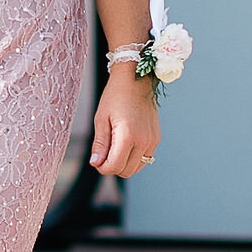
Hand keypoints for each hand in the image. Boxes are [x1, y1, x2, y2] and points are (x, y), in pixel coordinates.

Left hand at [89, 62, 159, 177]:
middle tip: (102, 154)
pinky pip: (145, 159)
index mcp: (128, 135)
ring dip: (123, 164)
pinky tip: (124, 145)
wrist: (135, 80)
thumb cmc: (115, 96)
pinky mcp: (156, 139)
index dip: (102, 167)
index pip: (115, 166)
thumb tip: (96, 163)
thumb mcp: (101, 118)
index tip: (96, 160)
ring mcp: (152, 141)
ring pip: (136, 168)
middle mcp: (143, 141)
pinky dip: (133, 158)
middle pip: (126, 171)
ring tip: (113, 148)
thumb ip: (100, 144)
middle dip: (112, 167)